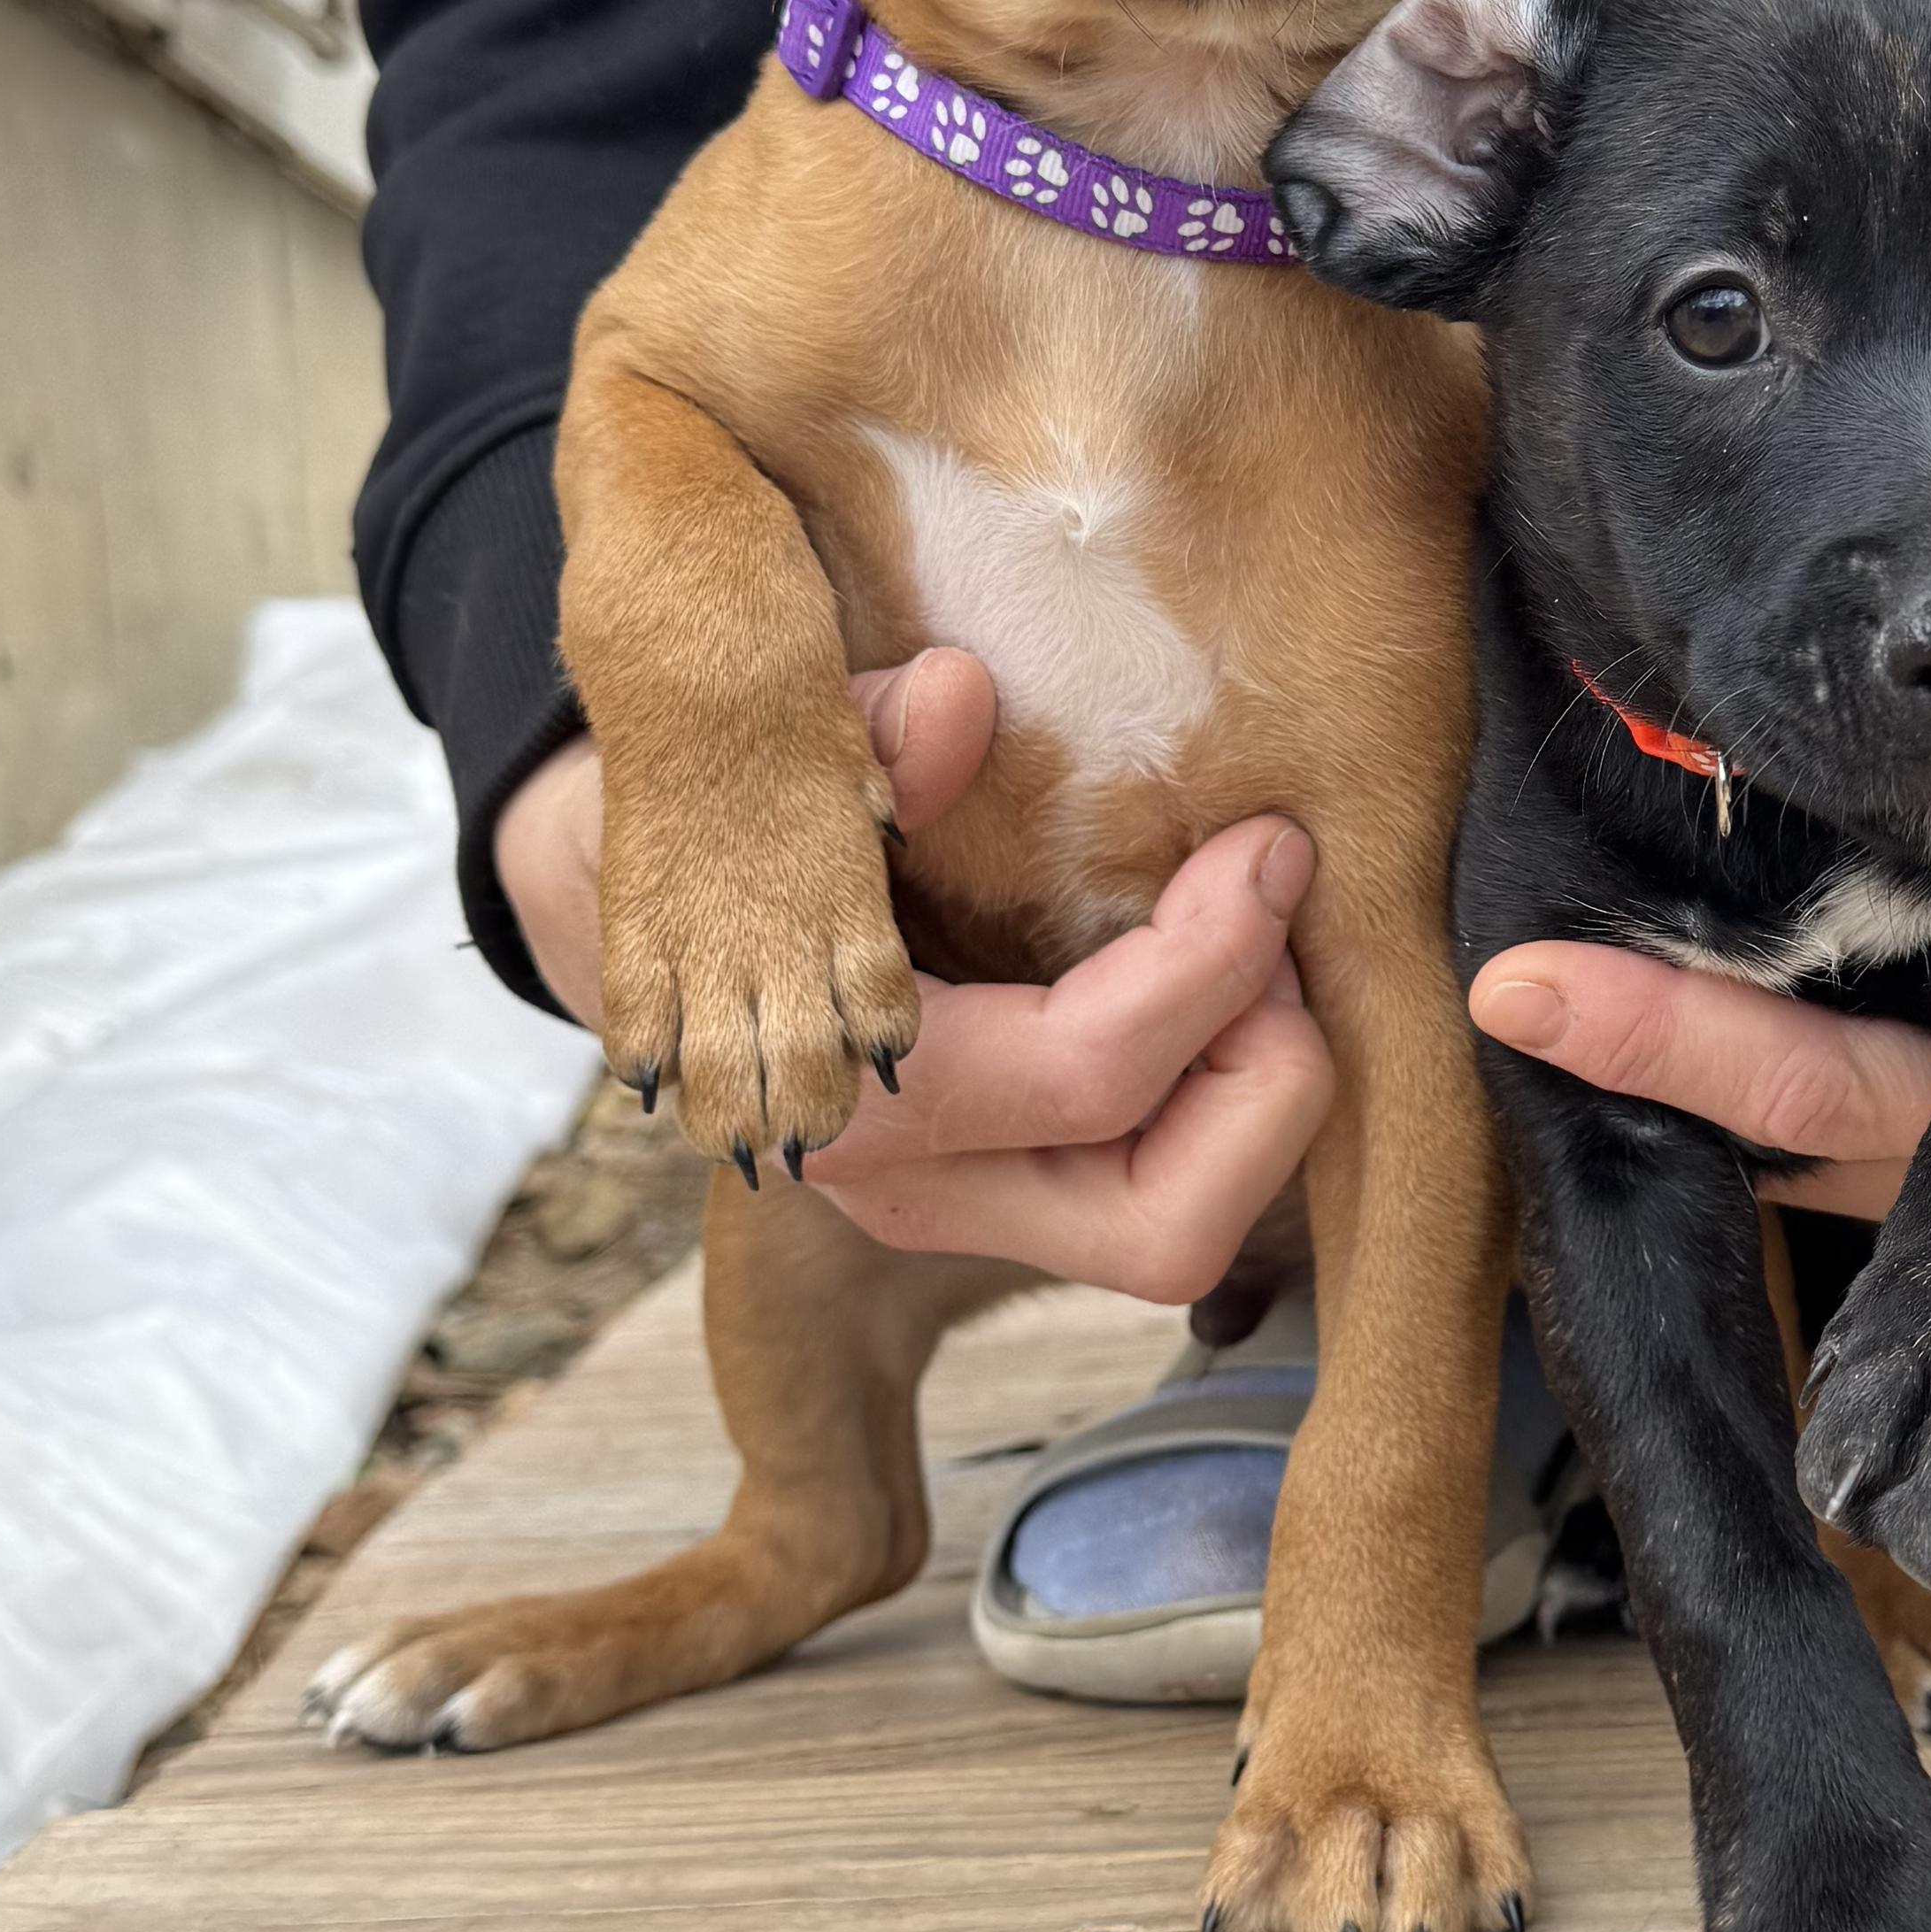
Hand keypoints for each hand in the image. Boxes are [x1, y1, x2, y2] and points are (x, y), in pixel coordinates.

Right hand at [494, 650, 1334, 1294]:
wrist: (643, 898)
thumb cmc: (717, 808)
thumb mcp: (754, 752)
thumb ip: (856, 733)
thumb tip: (957, 698)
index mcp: (845, 1088)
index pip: (1087, 1072)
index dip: (1212, 960)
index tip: (1267, 846)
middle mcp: (910, 1187)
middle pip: (1164, 1229)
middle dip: (1268, 1088)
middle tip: (1287, 940)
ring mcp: (968, 1207)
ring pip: (1178, 1234)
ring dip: (1259, 1102)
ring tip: (1269, 958)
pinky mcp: (1013, 1191)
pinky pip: (1161, 1187)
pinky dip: (1227, 1098)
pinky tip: (1231, 981)